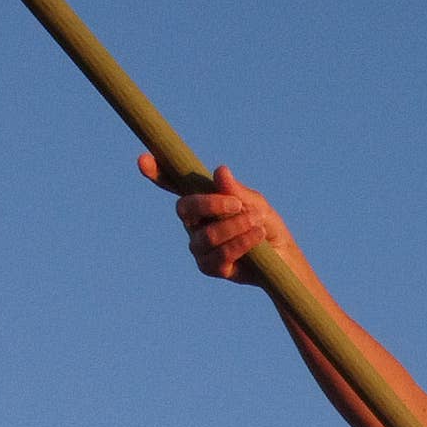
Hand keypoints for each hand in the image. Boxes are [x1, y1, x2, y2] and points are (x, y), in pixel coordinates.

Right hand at [140, 152, 283, 280]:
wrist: (284, 259)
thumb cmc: (265, 225)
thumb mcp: (256, 204)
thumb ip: (237, 191)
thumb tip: (219, 171)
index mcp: (201, 201)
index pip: (174, 184)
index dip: (158, 172)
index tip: (143, 159)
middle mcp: (194, 223)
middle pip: (185, 208)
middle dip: (210, 204)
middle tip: (236, 204)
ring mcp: (199, 246)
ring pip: (206, 235)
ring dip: (234, 227)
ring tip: (256, 222)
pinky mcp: (209, 267)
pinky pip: (219, 255)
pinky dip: (240, 243)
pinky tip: (257, 236)